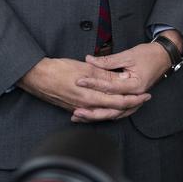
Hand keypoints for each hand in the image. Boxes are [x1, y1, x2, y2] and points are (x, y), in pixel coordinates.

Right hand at [17, 57, 149, 121]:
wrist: (36, 77)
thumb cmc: (59, 69)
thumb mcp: (86, 69)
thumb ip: (104, 76)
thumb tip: (121, 79)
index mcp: (91, 97)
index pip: (118, 102)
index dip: (134, 99)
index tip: (146, 95)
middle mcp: (86, 106)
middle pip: (113, 111)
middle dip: (130, 106)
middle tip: (143, 100)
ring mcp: (78, 108)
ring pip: (103, 113)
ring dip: (118, 109)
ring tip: (131, 104)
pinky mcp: (72, 108)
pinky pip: (92, 113)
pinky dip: (104, 112)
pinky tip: (108, 109)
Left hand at [77, 37, 180, 121]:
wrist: (164, 57)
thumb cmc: (148, 54)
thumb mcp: (128, 55)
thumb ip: (108, 60)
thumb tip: (89, 60)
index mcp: (135, 85)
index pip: (111, 87)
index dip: (94, 84)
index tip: (79, 81)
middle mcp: (135, 96)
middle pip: (112, 108)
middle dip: (93, 110)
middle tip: (76, 110)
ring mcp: (135, 100)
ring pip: (114, 114)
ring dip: (97, 116)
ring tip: (80, 116)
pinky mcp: (132, 100)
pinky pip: (118, 112)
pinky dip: (106, 114)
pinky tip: (93, 116)